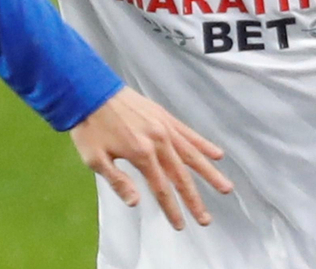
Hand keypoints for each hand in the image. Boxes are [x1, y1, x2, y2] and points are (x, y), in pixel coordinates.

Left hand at [70, 88, 232, 230]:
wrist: (89, 89)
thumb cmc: (90, 126)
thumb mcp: (94, 158)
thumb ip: (117, 181)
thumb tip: (136, 203)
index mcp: (142, 153)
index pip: (162, 188)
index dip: (172, 209)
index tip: (180, 225)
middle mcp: (158, 141)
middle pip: (181, 176)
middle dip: (194, 200)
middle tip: (206, 219)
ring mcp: (164, 127)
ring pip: (192, 154)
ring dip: (209, 173)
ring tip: (226, 188)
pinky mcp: (164, 116)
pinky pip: (188, 133)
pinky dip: (203, 144)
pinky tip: (217, 154)